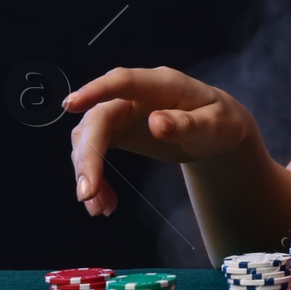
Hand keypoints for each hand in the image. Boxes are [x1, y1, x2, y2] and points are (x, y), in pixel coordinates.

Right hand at [63, 66, 255, 216]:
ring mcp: (122, 112)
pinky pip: (93, 152)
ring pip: (89, 137)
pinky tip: (105, 203)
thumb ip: (187, 124)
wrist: (215, 133)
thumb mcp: (214, 126)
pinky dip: (95, 178)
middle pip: (98, 118)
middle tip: (87, 193)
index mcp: (162, 84)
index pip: (124, 81)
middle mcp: (135, 95)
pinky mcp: (115, 130)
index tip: (71, 105)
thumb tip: (157, 123)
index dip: (96, 90)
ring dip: (87, 172)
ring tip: (98, 208)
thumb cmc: (219, 122)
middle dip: (88, 155)